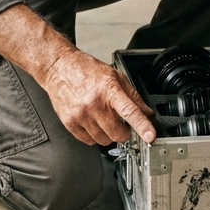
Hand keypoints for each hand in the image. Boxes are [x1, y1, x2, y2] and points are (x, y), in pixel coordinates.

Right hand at [0, 4, 156, 146]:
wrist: (58, 68)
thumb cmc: (86, 70)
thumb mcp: (115, 76)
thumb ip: (133, 96)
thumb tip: (147, 113)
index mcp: (108, 90)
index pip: (129, 111)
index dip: (142, 125)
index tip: (150, 136)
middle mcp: (94, 104)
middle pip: (117, 133)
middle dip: (124, 131)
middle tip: (121, 122)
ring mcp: (80, 115)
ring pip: (104, 140)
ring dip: (108, 134)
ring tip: (103, 118)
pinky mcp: (70, 123)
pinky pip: (89, 141)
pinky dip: (94, 136)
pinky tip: (92, 122)